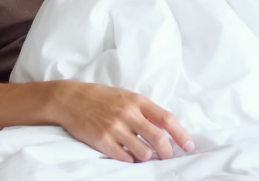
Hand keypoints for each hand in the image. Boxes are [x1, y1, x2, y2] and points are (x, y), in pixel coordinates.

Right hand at [49, 81, 192, 162]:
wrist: (70, 99)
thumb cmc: (100, 97)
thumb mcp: (125, 96)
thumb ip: (145, 110)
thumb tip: (166, 128)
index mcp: (136, 101)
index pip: (167, 119)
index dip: (181, 135)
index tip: (188, 146)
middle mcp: (127, 114)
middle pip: (158, 139)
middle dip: (167, 152)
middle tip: (168, 157)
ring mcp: (114, 128)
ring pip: (143, 152)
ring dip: (148, 158)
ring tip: (144, 155)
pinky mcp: (102, 141)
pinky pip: (125, 158)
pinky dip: (131, 160)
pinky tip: (129, 156)